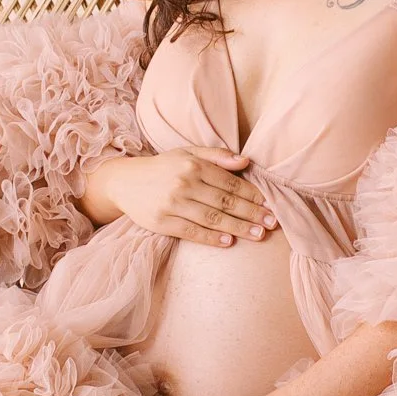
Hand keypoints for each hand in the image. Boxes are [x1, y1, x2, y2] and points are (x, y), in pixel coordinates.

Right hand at [86, 148, 272, 245]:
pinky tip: (228, 241)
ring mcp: (172, 204)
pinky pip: (192, 232)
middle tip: (272, 223)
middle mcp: (184, 183)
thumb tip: (246, 162)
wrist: (124, 182)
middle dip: (252, 213)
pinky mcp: (162, 222)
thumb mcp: (186, 153)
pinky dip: (211, 237)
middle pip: (225, 202)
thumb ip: (216, 155)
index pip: (229, 182)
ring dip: (238, 227)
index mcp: (193, 165)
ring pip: (212, 218)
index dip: (252, 194)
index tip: (269, 204)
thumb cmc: (162, 168)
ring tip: (258, 235)